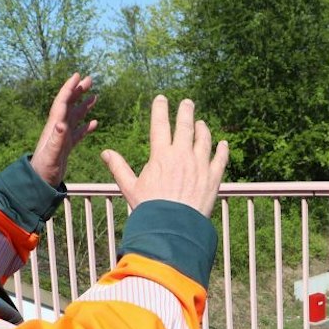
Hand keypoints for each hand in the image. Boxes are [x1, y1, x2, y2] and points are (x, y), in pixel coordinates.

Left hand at [28, 73, 98, 186]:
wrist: (39, 183)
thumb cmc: (44, 170)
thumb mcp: (51, 154)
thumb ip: (57, 139)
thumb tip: (62, 124)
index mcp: (54, 127)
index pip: (62, 102)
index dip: (69, 88)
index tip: (77, 75)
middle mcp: (58, 129)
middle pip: (69, 105)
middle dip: (78, 91)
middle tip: (89, 79)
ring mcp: (62, 138)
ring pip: (74, 117)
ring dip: (83, 106)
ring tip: (94, 96)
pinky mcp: (66, 148)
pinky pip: (78, 133)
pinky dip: (86, 126)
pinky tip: (94, 123)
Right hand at [100, 95, 229, 216]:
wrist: (173, 229)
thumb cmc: (149, 210)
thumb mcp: (130, 188)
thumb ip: (119, 168)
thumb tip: (105, 152)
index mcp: (161, 155)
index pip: (160, 125)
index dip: (160, 109)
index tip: (161, 99)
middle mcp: (182, 155)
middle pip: (186, 126)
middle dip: (186, 111)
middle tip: (187, 102)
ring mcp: (200, 165)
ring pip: (204, 139)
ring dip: (203, 128)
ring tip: (201, 123)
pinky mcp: (213, 178)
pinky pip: (220, 158)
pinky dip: (222, 149)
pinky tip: (223, 143)